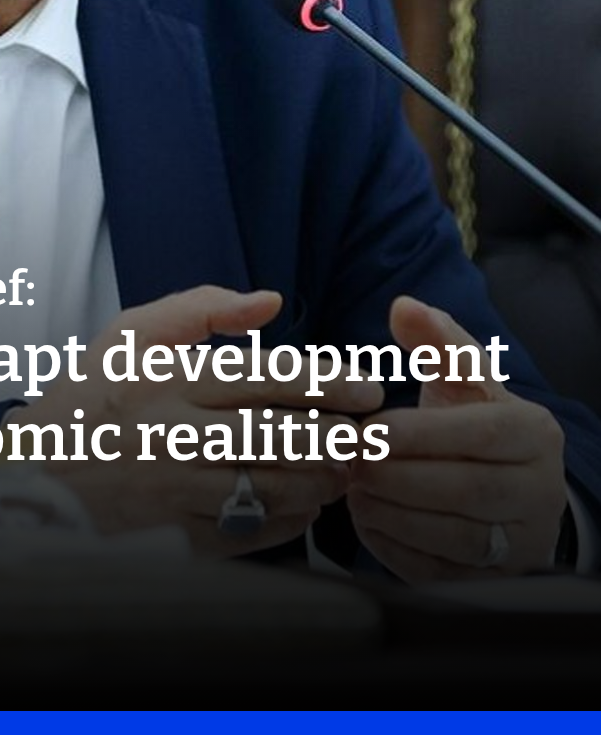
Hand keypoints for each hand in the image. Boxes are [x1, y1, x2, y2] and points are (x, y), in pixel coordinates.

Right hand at [9, 285, 382, 555]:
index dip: (327, 383)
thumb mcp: (133, 333)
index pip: (266, 377)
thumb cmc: (92, 395)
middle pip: (281, 435)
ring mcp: (176, 488)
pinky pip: (249, 530)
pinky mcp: (175, 533)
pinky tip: (305, 506)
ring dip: (322, 480)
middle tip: (370, 436)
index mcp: (170, 378)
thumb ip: (202, 309)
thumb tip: (269, 303)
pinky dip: (288, 520)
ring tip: (345, 470)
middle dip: (338, 436)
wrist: (35, 472)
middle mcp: (175, 432)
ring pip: (273, 486)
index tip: (366, 390)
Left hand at [347, 296, 566, 580]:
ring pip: (455, 536)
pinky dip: (397, 547)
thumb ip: (433, 340)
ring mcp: (520, 543)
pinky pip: (442, 572)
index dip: (421, 434)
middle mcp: (538, 492)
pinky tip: (367, 519)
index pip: (482, 434)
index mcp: (534, 435)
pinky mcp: (491, 581)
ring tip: (353, 487)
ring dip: (394, 512)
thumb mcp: (462, 376)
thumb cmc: (473, 421)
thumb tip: (403, 307)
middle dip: (399, 475)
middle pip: (468, 490)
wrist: (507, 484)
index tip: (369, 429)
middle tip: (350, 460)